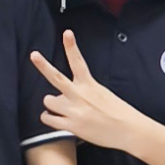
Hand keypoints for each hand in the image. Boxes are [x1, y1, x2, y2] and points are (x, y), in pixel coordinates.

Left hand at [29, 34, 148, 155]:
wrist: (130, 131)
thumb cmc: (118, 113)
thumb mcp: (102, 93)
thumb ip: (84, 90)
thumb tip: (66, 93)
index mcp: (90, 85)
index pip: (78, 62)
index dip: (71, 46)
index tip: (67, 33)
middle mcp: (80, 95)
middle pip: (56, 77)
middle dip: (43, 65)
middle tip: (34, 55)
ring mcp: (74, 110)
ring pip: (48, 101)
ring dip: (51, 103)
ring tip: (59, 107)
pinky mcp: (72, 126)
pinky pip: (48, 119)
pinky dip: (49, 118)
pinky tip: (54, 118)